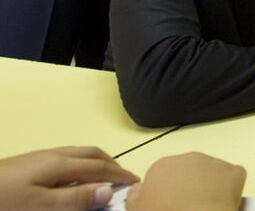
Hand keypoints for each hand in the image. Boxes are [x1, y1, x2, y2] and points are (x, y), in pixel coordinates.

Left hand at [0, 146, 137, 210]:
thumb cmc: (5, 202)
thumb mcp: (41, 207)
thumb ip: (76, 199)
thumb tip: (109, 190)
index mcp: (60, 164)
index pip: (99, 167)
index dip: (119, 175)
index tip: (136, 183)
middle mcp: (54, 155)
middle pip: (92, 154)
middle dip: (112, 164)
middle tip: (125, 179)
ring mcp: (40, 157)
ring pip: (79, 153)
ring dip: (98, 162)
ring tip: (105, 177)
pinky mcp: (29, 163)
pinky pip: (67, 158)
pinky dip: (82, 164)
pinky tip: (74, 178)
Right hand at [125, 153, 244, 210]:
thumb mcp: (137, 209)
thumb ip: (135, 196)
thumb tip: (138, 188)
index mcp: (162, 166)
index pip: (164, 175)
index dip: (168, 192)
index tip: (169, 206)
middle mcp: (188, 158)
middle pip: (188, 171)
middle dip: (189, 186)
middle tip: (188, 207)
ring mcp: (213, 162)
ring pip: (211, 172)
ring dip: (210, 184)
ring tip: (206, 206)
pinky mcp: (234, 171)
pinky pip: (233, 176)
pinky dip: (231, 186)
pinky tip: (225, 200)